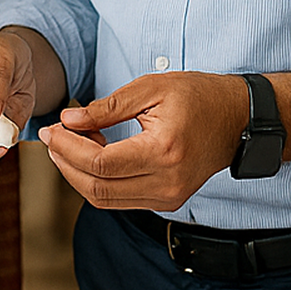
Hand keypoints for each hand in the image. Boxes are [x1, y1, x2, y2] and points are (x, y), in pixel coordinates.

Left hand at [40, 71, 247, 210]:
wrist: (239, 119)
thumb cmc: (198, 96)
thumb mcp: (151, 88)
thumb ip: (106, 107)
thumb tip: (68, 120)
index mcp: (164, 151)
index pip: (100, 164)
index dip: (67, 148)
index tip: (51, 129)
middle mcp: (168, 182)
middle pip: (97, 188)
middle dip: (65, 163)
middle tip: (53, 136)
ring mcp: (169, 197)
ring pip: (104, 199)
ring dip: (78, 173)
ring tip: (74, 140)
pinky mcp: (167, 201)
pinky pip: (119, 199)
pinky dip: (97, 179)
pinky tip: (95, 151)